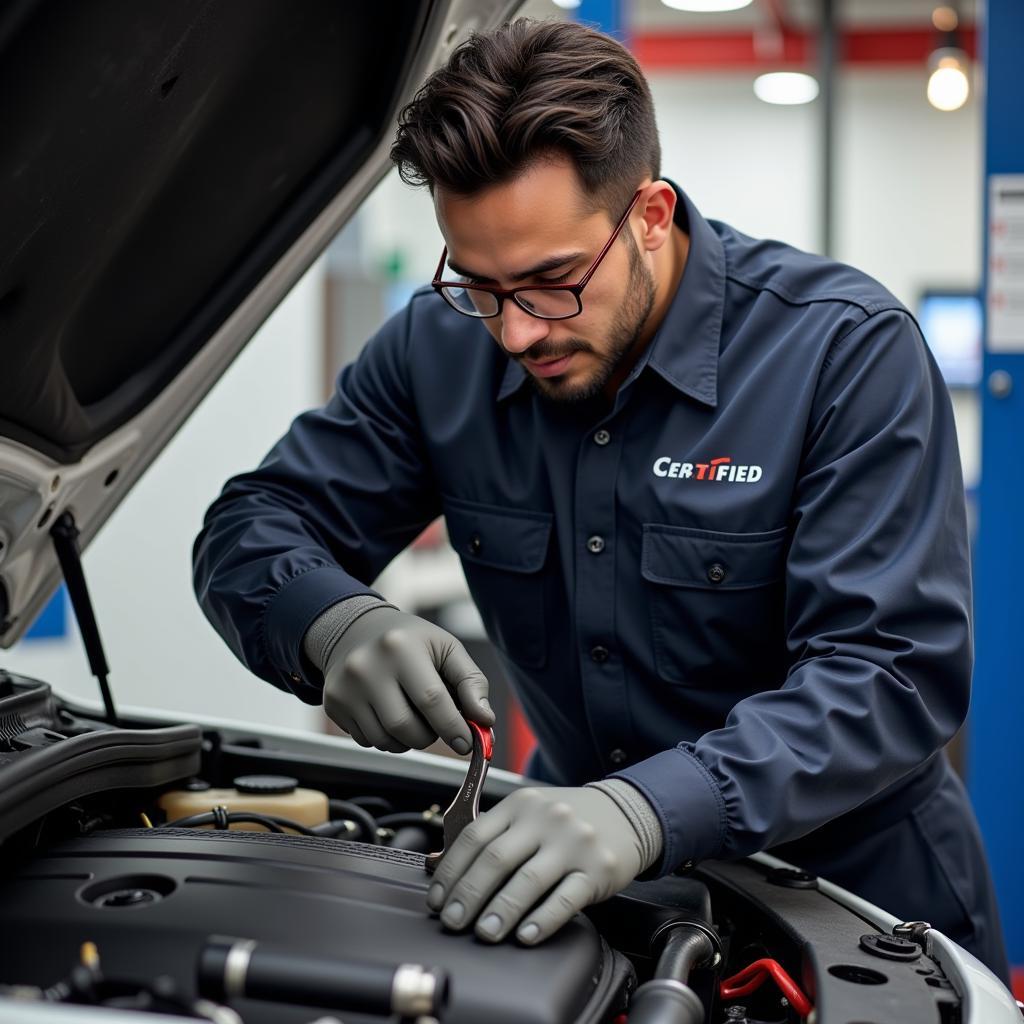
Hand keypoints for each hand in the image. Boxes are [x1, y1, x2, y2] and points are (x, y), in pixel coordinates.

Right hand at [322, 607, 492, 754]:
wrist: (354, 629)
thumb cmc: (409, 641)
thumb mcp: (445, 648)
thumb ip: (471, 682)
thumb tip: (484, 720)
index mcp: (400, 647)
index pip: (431, 700)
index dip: (452, 727)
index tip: (466, 742)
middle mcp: (366, 667)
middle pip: (405, 727)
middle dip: (429, 736)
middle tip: (436, 725)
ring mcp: (345, 687)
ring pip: (385, 740)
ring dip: (407, 740)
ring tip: (412, 715)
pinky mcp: (333, 704)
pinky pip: (366, 740)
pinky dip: (386, 737)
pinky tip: (387, 712)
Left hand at [425, 786, 643, 944]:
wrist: (626, 812)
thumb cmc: (567, 818)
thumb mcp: (528, 813)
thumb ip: (491, 834)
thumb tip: (440, 866)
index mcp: (521, 804)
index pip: (475, 836)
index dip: (451, 871)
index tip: (438, 899)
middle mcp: (546, 819)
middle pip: (496, 859)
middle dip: (469, 895)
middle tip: (454, 922)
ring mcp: (573, 843)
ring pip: (528, 880)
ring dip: (501, 911)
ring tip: (485, 932)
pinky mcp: (598, 869)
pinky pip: (566, 899)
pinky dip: (542, 920)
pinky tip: (526, 934)